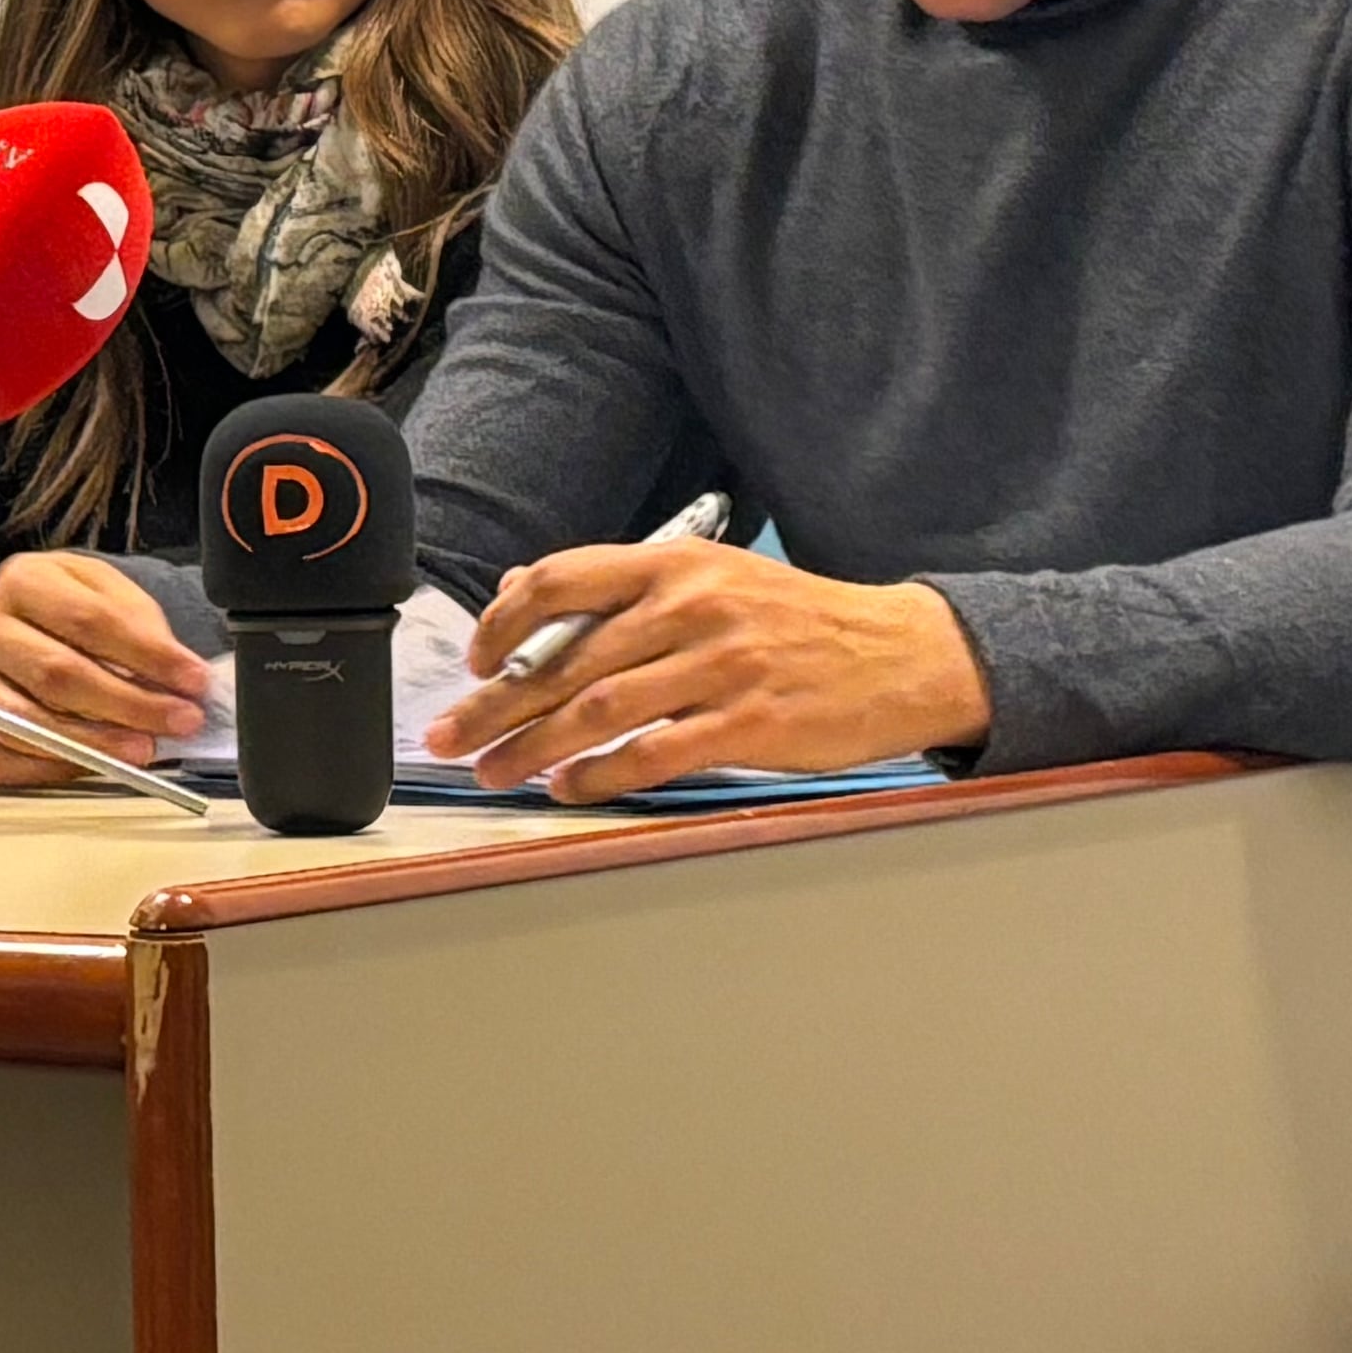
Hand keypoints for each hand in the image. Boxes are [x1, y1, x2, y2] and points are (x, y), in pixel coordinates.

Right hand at [0, 553, 214, 789]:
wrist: (26, 620)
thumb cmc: (71, 609)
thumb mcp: (109, 592)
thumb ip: (141, 628)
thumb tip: (176, 679)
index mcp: (22, 580)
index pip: (88, 620)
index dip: (147, 654)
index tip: (192, 681)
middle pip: (57, 673)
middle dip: (127, 703)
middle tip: (178, 721)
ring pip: (26, 722)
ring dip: (93, 743)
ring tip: (143, 748)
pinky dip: (49, 769)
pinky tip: (93, 764)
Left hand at [418, 540, 989, 800]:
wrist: (902, 653)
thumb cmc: (798, 620)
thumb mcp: (715, 577)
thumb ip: (626, 589)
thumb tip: (526, 592)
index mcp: (676, 564)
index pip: (560, 580)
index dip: (504, 621)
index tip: (477, 659)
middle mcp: (692, 607)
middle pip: (564, 660)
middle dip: (495, 704)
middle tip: (449, 737)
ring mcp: (720, 667)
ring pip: (597, 710)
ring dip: (532, 747)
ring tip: (494, 771)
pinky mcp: (747, 724)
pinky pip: (652, 754)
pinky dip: (599, 775)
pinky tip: (567, 788)